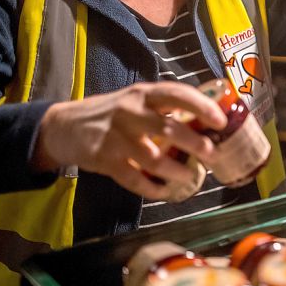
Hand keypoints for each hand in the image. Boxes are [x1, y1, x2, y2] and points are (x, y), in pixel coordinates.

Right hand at [33, 82, 226, 198]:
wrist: (64, 126)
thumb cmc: (112, 112)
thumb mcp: (137, 99)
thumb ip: (165, 107)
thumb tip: (206, 118)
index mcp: (144, 94)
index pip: (178, 94)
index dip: (202, 107)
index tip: (221, 121)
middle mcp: (131, 112)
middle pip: (169, 129)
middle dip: (195, 144)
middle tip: (212, 155)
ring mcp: (117, 137)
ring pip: (154, 158)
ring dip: (177, 170)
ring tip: (190, 175)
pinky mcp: (105, 160)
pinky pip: (134, 179)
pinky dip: (152, 188)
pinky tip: (164, 191)